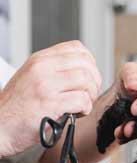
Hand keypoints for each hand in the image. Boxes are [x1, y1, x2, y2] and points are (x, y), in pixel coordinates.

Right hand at [0, 41, 101, 157]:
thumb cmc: (16, 108)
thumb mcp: (31, 78)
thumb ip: (54, 71)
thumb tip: (85, 71)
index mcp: (39, 60)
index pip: (77, 48)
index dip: (90, 63)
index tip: (89, 77)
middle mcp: (42, 68)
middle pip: (86, 64)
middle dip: (94, 81)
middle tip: (89, 95)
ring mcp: (45, 85)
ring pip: (86, 80)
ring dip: (91, 96)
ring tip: (82, 105)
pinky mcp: (49, 104)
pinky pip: (82, 100)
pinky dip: (85, 108)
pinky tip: (77, 114)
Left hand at [113, 62, 136, 143]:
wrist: (126, 90)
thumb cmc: (132, 76)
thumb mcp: (129, 69)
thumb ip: (131, 75)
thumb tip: (135, 85)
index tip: (133, 109)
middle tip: (128, 128)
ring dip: (136, 131)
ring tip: (122, 133)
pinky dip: (131, 136)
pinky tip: (121, 137)